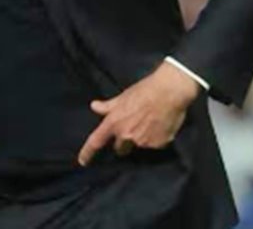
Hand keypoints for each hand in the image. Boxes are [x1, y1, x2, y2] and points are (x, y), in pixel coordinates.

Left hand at [77, 60, 200, 165]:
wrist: (170, 91)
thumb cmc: (144, 90)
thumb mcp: (122, 97)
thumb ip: (108, 106)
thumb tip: (94, 106)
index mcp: (114, 123)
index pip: (96, 141)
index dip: (87, 153)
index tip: (82, 162)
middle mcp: (127, 136)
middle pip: (120, 148)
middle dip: (123, 143)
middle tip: (131, 130)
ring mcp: (143, 142)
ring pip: (138, 146)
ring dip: (141, 139)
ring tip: (149, 123)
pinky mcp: (159, 144)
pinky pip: (155, 145)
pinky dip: (156, 139)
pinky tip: (160, 125)